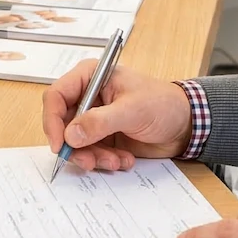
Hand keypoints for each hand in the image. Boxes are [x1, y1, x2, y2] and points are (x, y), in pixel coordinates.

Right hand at [40, 61, 192, 169]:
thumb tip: (70, 135)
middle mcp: (87, 97)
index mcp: (90, 77)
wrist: (186, 125)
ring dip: (92, 157)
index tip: (60, 144)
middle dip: (75, 146)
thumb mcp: (132, 110)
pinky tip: (124, 159)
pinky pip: (89, 153)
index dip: (52, 120)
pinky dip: (103, 161)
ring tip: (116, 161)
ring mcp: (93, 118)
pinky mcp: (102, 137)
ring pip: (74, 143)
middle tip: (89, 161)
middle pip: (61, 124)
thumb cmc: (163, 104)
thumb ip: (99, 122)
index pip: (56, 96)